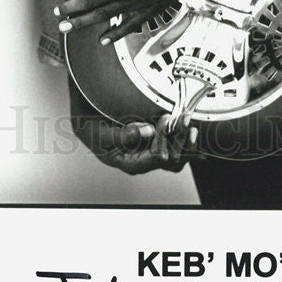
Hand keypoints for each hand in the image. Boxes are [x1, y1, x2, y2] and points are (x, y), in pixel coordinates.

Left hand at [56, 0, 212, 44]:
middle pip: (89, 2)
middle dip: (70, 9)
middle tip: (57, 14)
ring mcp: (137, 1)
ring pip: (104, 16)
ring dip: (84, 23)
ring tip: (68, 28)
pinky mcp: (150, 9)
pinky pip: (129, 25)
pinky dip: (115, 34)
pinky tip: (104, 39)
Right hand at [73, 114, 199, 174]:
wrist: (89, 126)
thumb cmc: (94, 132)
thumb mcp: (103, 134)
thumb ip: (124, 135)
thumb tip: (148, 131)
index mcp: (130, 162)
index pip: (156, 157)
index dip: (163, 138)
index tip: (163, 118)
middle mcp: (143, 161)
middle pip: (171, 160)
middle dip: (180, 139)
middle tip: (183, 118)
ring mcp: (150, 155)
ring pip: (176, 158)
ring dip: (185, 141)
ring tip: (190, 125)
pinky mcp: (154, 146)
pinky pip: (175, 151)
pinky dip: (185, 142)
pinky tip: (191, 133)